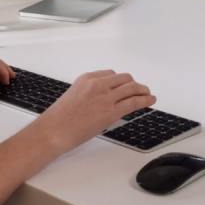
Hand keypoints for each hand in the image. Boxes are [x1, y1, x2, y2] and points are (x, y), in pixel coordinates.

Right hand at [33, 70, 155, 153]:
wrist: (54, 130)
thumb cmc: (58, 119)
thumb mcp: (73, 97)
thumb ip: (89, 95)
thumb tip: (102, 102)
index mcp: (87, 79)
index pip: (110, 74)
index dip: (121, 81)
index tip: (125, 85)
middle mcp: (98, 84)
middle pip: (124, 79)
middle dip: (133, 84)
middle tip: (139, 89)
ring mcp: (105, 97)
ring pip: (132, 88)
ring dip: (142, 90)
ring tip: (148, 94)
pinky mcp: (111, 111)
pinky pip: (133, 102)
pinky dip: (145, 100)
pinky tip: (150, 101)